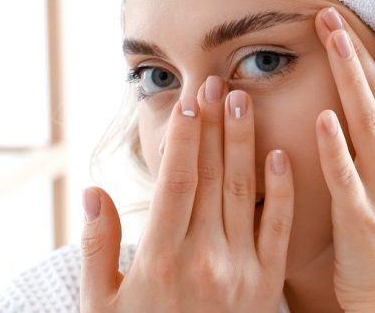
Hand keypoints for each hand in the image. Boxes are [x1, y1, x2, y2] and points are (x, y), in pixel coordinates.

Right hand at [79, 78, 294, 311]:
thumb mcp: (100, 304)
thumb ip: (95, 247)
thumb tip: (94, 192)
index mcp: (160, 258)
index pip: (176, 181)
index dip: (182, 137)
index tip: (187, 100)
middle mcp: (203, 258)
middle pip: (210, 175)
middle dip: (212, 125)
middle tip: (215, 83)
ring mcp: (241, 270)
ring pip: (243, 191)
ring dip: (243, 142)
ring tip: (242, 100)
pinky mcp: (267, 282)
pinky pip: (278, 227)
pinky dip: (280, 190)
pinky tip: (279, 154)